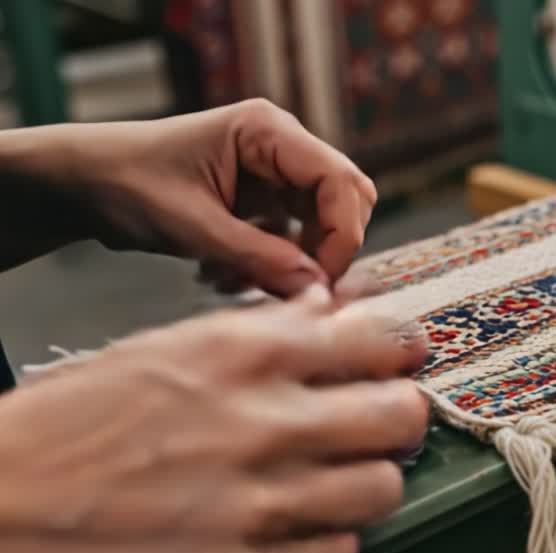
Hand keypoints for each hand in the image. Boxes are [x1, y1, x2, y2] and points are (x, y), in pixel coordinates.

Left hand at [0, 99, 376, 296]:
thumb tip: (319, 290)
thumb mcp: (192, 227)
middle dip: (325, 251)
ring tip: (240, 283)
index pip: (341, 181)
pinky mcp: (264, 199)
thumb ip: (260, 258)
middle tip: (292, 289)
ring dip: (293, 263)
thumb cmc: (126, 186)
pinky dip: (270, 265)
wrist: (82, 185)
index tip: (318, 281)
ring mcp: (276, 172)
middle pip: (345, 201)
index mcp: (268, 131)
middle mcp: (282, 146)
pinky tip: (225, 276)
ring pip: (323, 224)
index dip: (342, 235)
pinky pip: (295, 238)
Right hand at [0, 286, 427, 552]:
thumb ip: (266, 332)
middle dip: (398, 416)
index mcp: (248, 354)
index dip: (402, 351)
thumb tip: (336, 312)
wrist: (3, 500)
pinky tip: (297, 526)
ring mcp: (258, 504)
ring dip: (368, 481)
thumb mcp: (174, 346)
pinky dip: (329, 540)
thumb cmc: (82, 417)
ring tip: (335, 479)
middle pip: (402, 416)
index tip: (401, 362)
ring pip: (384, 489)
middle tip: (378, 424)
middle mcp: (265, 424)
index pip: (383, 339)